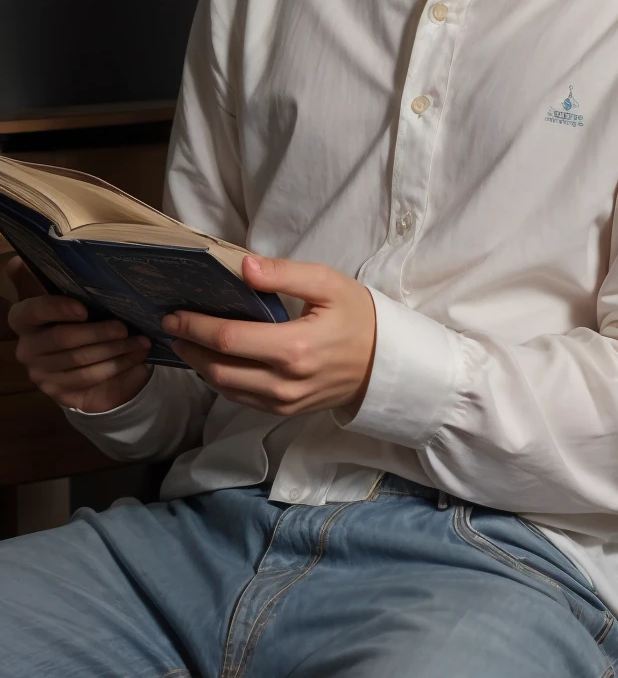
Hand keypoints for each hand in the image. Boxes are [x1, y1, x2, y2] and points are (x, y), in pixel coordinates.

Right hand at [6, 256, 151, 412]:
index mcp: (23, 319)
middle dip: (98, 333)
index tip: (84, 308)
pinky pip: (90, 379)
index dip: (57, 308)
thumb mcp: (65, 297)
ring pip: (80, 362)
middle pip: (63, 339)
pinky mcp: (58, 392)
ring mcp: (40, 373)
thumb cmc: (76, 320)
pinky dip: (117, 367)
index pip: (32, 311)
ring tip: (141, 342)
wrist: (82, 363)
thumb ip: (44, 279)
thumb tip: (17, 261)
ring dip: (114, 351)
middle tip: (125, 326)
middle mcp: (26, 347)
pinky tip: (136, 358)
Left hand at [161, 255, 376, 419]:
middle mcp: (285, 381)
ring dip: (200, 366)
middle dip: (190, 347)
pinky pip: (242, 399)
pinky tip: (212, 361)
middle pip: (219, 369)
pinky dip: (220, 380)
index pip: (229, 339)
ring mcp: (284, 401)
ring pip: (226, 388)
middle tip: (171, 326)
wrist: (386, 363)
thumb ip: (284, 274)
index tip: (175, 313)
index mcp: (294, 347)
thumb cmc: (358, 318)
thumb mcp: (328, 284)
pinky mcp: (285, 410)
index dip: (196, 326)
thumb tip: (243, 266)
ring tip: (185, 342)